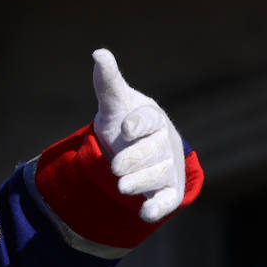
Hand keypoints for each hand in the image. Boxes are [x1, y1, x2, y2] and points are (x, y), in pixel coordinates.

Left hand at [91, 48, 185, 222]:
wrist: (142, 151)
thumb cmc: (126, 123)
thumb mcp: (116, 103)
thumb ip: (108, 82)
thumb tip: (99, 53)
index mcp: (152, 118)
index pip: (148, 120)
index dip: (138, 124)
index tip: (126, 127)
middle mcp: (163, 143)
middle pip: (153, 151)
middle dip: (135, 159)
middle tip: (115, 167)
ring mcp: (167, 168)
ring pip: (158, 176)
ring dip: (141, 183)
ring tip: (121, 187)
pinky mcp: (168, 191)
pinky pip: (167, 200)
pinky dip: (158, 207)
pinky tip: (145, 214)